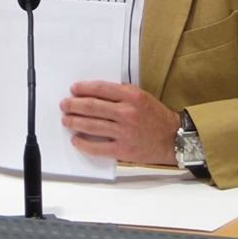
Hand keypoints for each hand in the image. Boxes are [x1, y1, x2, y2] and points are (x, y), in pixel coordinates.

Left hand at [61, 81, 178, 164]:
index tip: (73, 89)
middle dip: (74, 105)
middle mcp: (127, 113)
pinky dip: (84, 144)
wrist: (173, 138)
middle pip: (92, 107)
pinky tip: (75, 140)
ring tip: (66, 120)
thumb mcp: (142, 96)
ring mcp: (124, 132)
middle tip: (64, 104)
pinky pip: (98, 147)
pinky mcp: (123, 149)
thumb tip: (95, 92)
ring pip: (92, 126)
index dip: (84, 88)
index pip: (101, 89)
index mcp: (132, 97)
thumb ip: (121, 93)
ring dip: (75, 122)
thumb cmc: (156, 116)